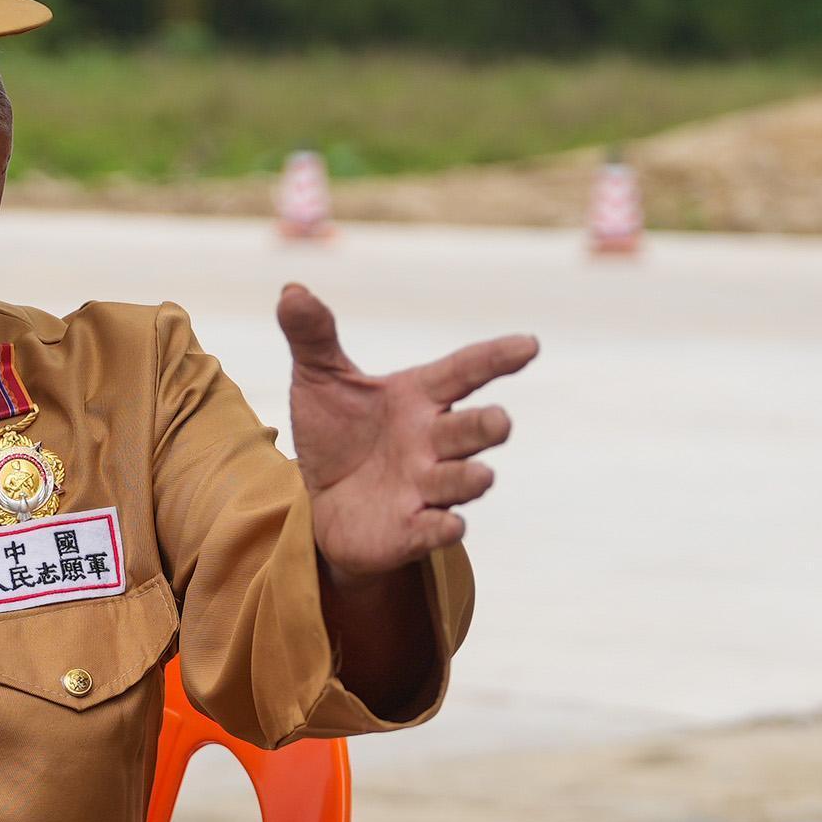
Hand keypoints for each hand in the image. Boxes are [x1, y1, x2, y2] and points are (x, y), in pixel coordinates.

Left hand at [278, 285, 537, 576]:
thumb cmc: (337, 432)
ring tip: (482, 475)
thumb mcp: (318, 379)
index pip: (464, 371)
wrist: (324, 502)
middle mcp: (432, 441)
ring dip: (470, 478)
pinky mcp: (410, 529)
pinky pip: (432, 529)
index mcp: (419, 397)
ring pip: (458, 480)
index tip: (529, 345)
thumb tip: (292, 292)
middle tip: (501, 421)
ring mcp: (424, 487)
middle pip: (469, 430)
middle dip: (486, 426)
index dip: (496, 358)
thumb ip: (313, 335)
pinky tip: (451, 526)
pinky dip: (441, 529)